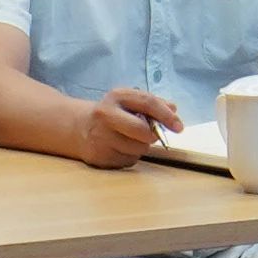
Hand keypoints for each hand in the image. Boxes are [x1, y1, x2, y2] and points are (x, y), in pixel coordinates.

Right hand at [56, 87, 182, 172]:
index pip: (148, 103)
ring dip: (140, 147)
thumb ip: (152, 104)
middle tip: (149, 135)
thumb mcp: (129, 102)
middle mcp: (106, 115)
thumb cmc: (112, 114)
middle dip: (151, 136)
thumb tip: (173, 109)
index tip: (179, 127)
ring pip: (138, 149)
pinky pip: (128, 161)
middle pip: (143, 131)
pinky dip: (129, 156)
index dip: (167, 116)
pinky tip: (118, 148)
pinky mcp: (99, 156)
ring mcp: (100, 137)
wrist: (78, 128)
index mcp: (117, 96)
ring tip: (128, 139)